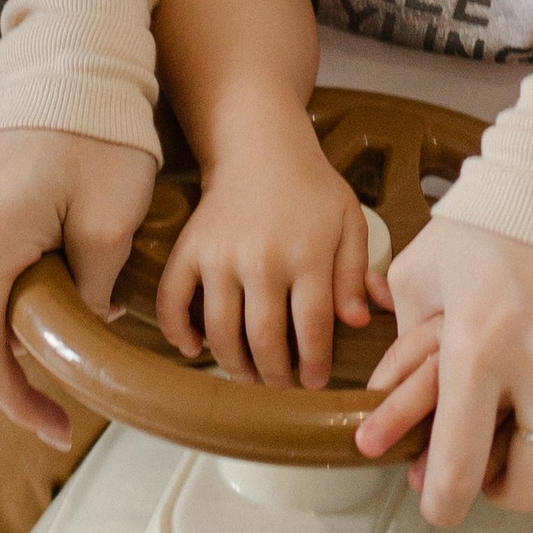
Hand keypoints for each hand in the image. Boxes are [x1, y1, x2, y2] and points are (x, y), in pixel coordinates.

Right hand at [0, 126, 159, 444]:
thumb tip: (86, 321)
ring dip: (9, 310)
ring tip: (65, 291)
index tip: (57, 429)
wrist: (71, 63)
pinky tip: (39, 264)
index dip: (18, 402)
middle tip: (77, 359)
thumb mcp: (115, 222)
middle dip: (22, 351)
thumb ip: (95, 289)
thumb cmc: (100, 136)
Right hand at [156, 114, 380, 388]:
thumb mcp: (351, 223)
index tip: (316, 382)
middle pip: (264, 338)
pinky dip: (177, 331)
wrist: (260, 148)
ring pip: (220, 330)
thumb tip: (359, 321)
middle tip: (283, 384)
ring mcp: (219, 256)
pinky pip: (173, 300)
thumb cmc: (312, 189)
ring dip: (233, 364)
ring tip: (248, 375)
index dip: (315, 364)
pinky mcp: (189, 250)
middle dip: (275, 374)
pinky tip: (193, 349)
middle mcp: (261, 259)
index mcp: (307, 255)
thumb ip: (356, 274)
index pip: (313, 328)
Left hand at [354, 217, 532, 527]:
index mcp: (480, 346)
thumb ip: (407, 343)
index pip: (458, 466)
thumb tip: (386, 407)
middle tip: (488, 470)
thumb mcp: (429, 268)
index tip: (439, 505)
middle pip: (532, 488)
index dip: (444, 503)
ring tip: (530, 383)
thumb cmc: (497, 215)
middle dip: (504, 492)